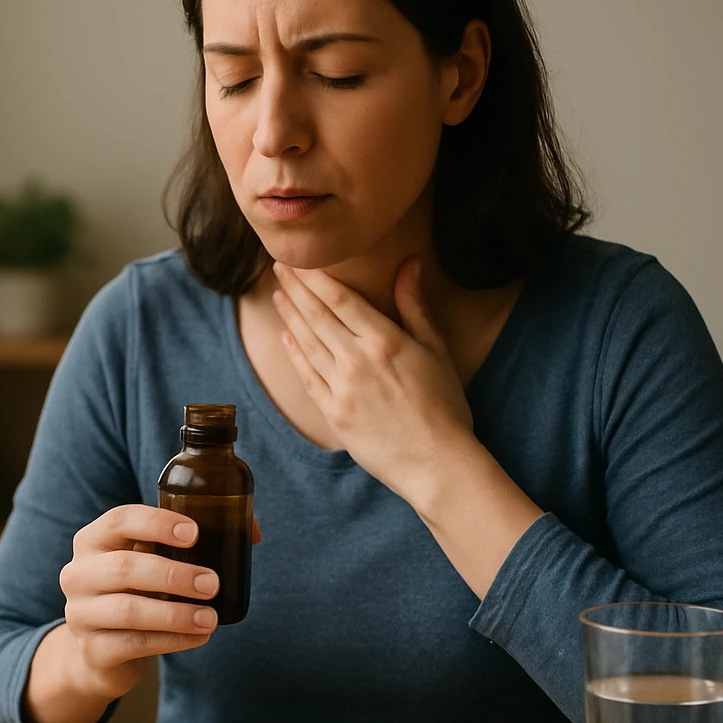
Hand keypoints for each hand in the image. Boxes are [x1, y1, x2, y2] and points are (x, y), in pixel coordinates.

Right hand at [57, 505, 262, 700]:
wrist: (100, 649)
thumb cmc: (136, 590)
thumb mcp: (149, 559)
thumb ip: (187, 540)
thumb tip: (251, 532)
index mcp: (93, 540)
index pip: (119, 520)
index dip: (157, 523)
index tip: (195, 533)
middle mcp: (78, 573)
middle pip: (124, 568)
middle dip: (175, 575)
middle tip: (213, 582)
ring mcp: (80, 613)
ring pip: (129, 610)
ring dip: (176, 614)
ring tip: (211, 617)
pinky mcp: (93, 650)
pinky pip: (135, 644)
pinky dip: (172, 640)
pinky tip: (200, 637)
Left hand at [271, 257, 475, 502]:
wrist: (436, 462)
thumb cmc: (445, 405)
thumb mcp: (436, 350)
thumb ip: (415, 305)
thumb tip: (410, 263)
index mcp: (383, 340)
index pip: (339, 298)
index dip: (315, 276)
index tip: (299, 259)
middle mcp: (356, 360)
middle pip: (316, 315)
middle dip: (295, 288)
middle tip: (278, 267)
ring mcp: (341, 389)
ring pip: (307, 343)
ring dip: (290, 316)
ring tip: (277, 296)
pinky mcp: (333, 414)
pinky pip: (307, 377)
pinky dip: (294, 355)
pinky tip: (286, 338)